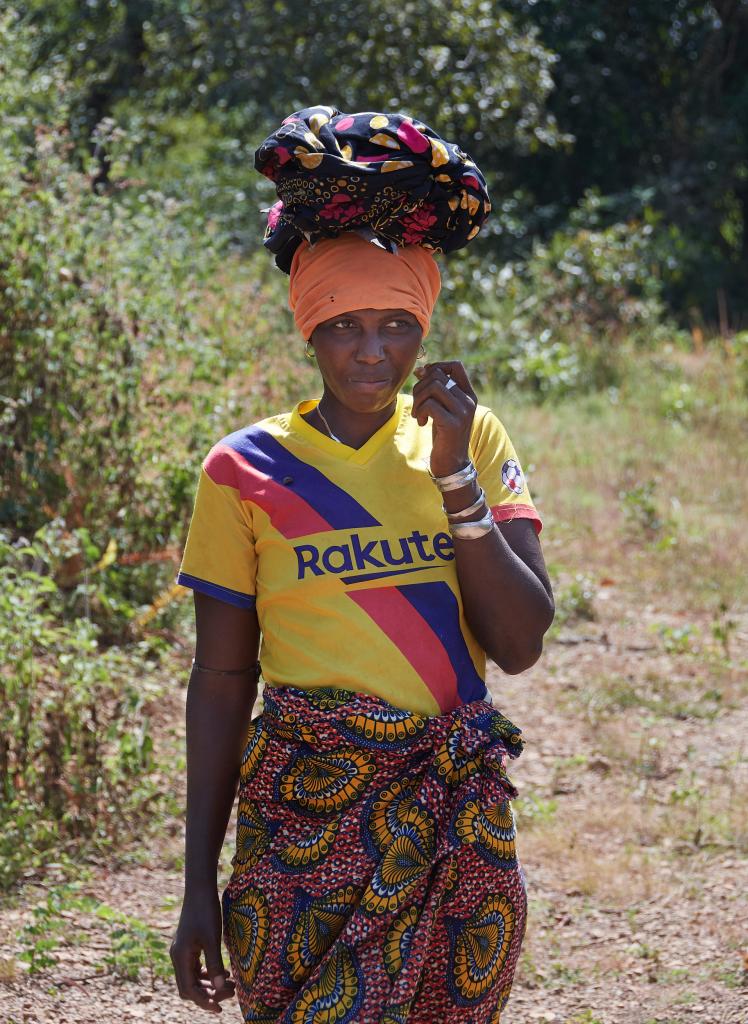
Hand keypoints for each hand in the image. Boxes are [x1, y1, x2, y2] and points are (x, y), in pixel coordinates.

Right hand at [171, 886, 235, 1013]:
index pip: (189, 989)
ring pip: (193, 978)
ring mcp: (182, 951)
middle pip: (189, 987)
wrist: (200, 889)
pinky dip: (209, 973)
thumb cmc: (206, 911)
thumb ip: (215, 963)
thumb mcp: (212, 938)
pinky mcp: (189, 946)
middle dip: (209, 993)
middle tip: (230, 993)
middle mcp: (178, 957)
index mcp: (180, 957)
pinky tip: (225, 972)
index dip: (203, 1001)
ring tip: (231, 985)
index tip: (219, 1008)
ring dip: (210, 984)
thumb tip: (220, 988)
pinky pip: (196, 967)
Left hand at [412, 361, 477, 476]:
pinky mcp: (453, 424)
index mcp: (469, 394)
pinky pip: (430, 405)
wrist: (451, 463)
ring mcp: (463, 412)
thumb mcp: (442, 409)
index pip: (456, 366)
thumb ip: (435, 390)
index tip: (424, 380)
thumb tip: (421, 370)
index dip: (437, 367)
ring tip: (418, 415)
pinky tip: (422, 424)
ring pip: (433, 388)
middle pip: (438, 376)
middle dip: (420, 388)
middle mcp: (469, 401)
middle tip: (417, 405)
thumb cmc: (444, 435)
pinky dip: (420, 412)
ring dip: (418, 400)